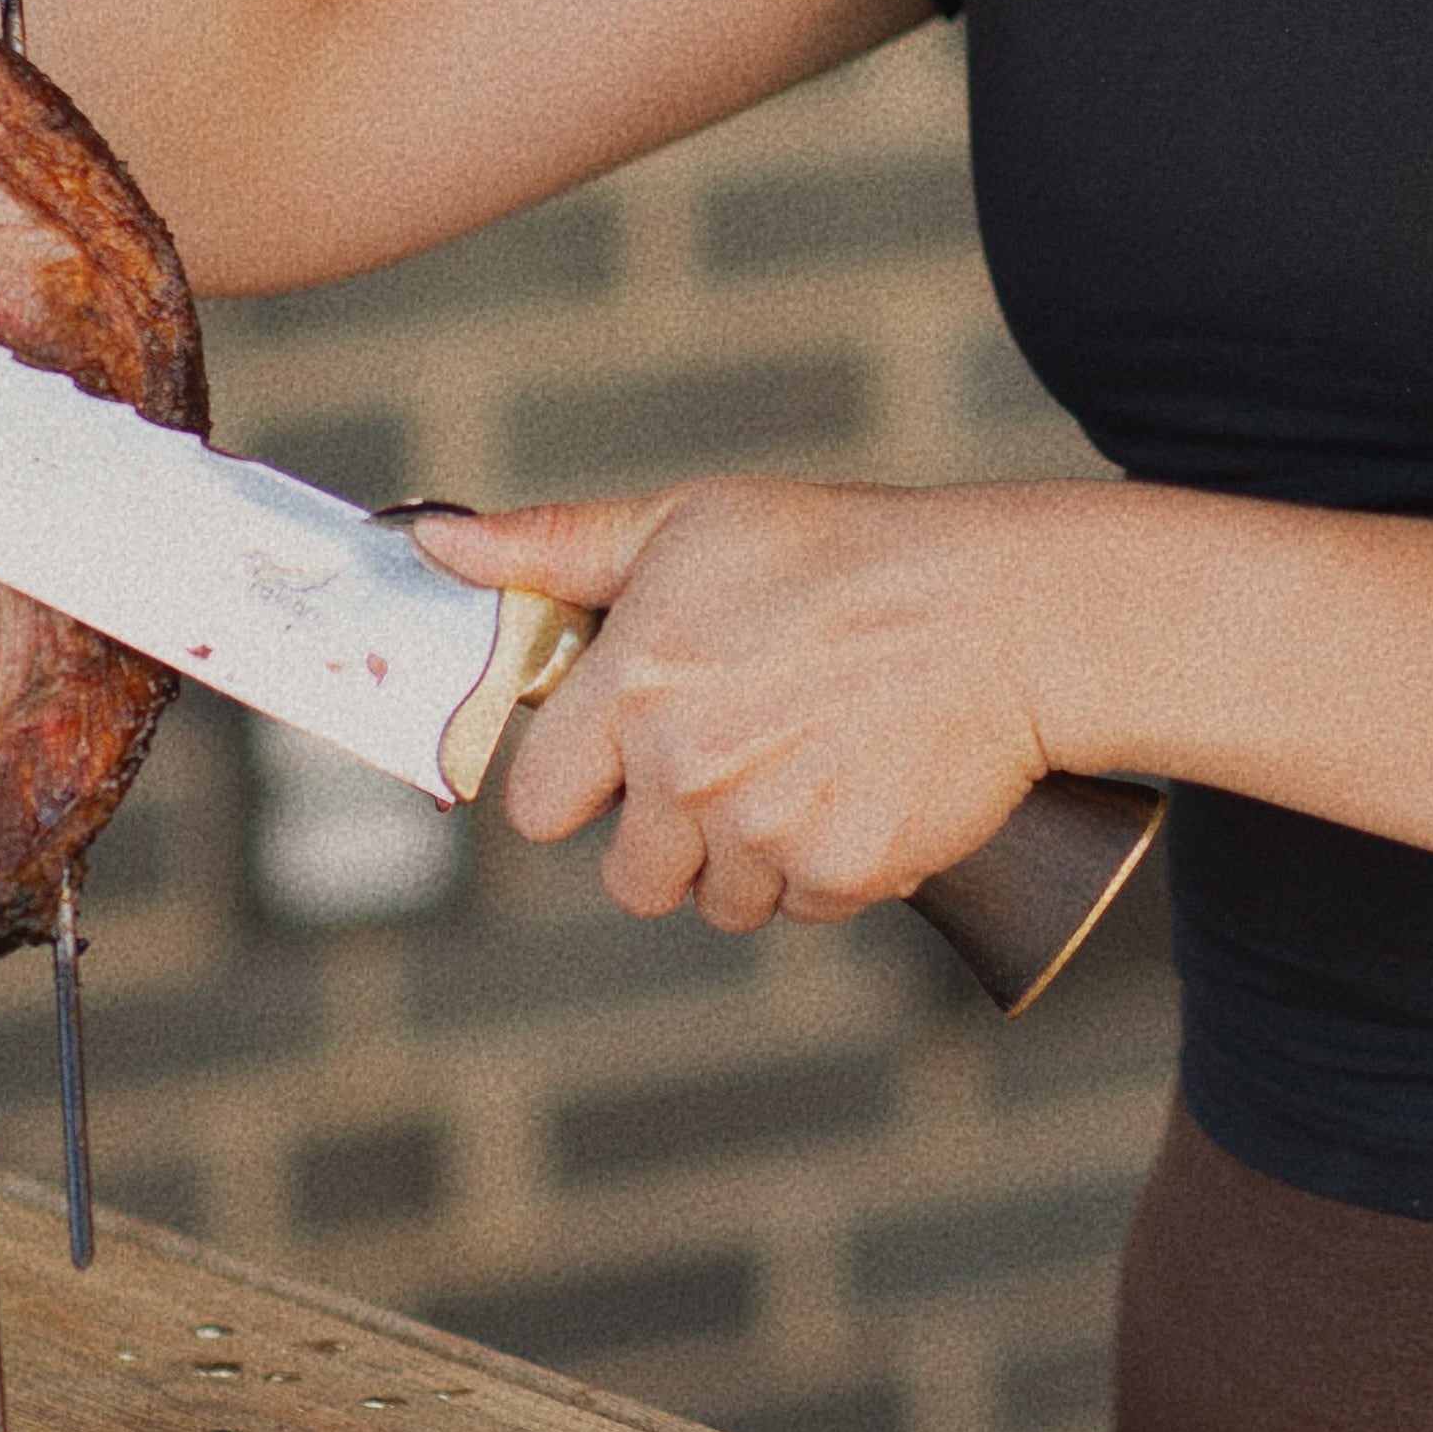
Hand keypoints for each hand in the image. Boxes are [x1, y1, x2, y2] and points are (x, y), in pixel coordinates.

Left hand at [409, 482, 1063, 933]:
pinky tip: (856, 788)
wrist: (1001, 613)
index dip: (577, 782)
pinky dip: (825, 867)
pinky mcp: (839, 876)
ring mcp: (762, 830)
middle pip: (627, 875)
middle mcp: (683, 769)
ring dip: (747, 857)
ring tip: (805, 762)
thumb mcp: (689, 525)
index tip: (624, 754)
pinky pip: (800, 906)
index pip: (535, 804)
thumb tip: (431, 542)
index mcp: (632, 686)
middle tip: (738, 753)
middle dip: (669, 832)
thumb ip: (553, 547)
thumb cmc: (841, 555)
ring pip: (715, 898)